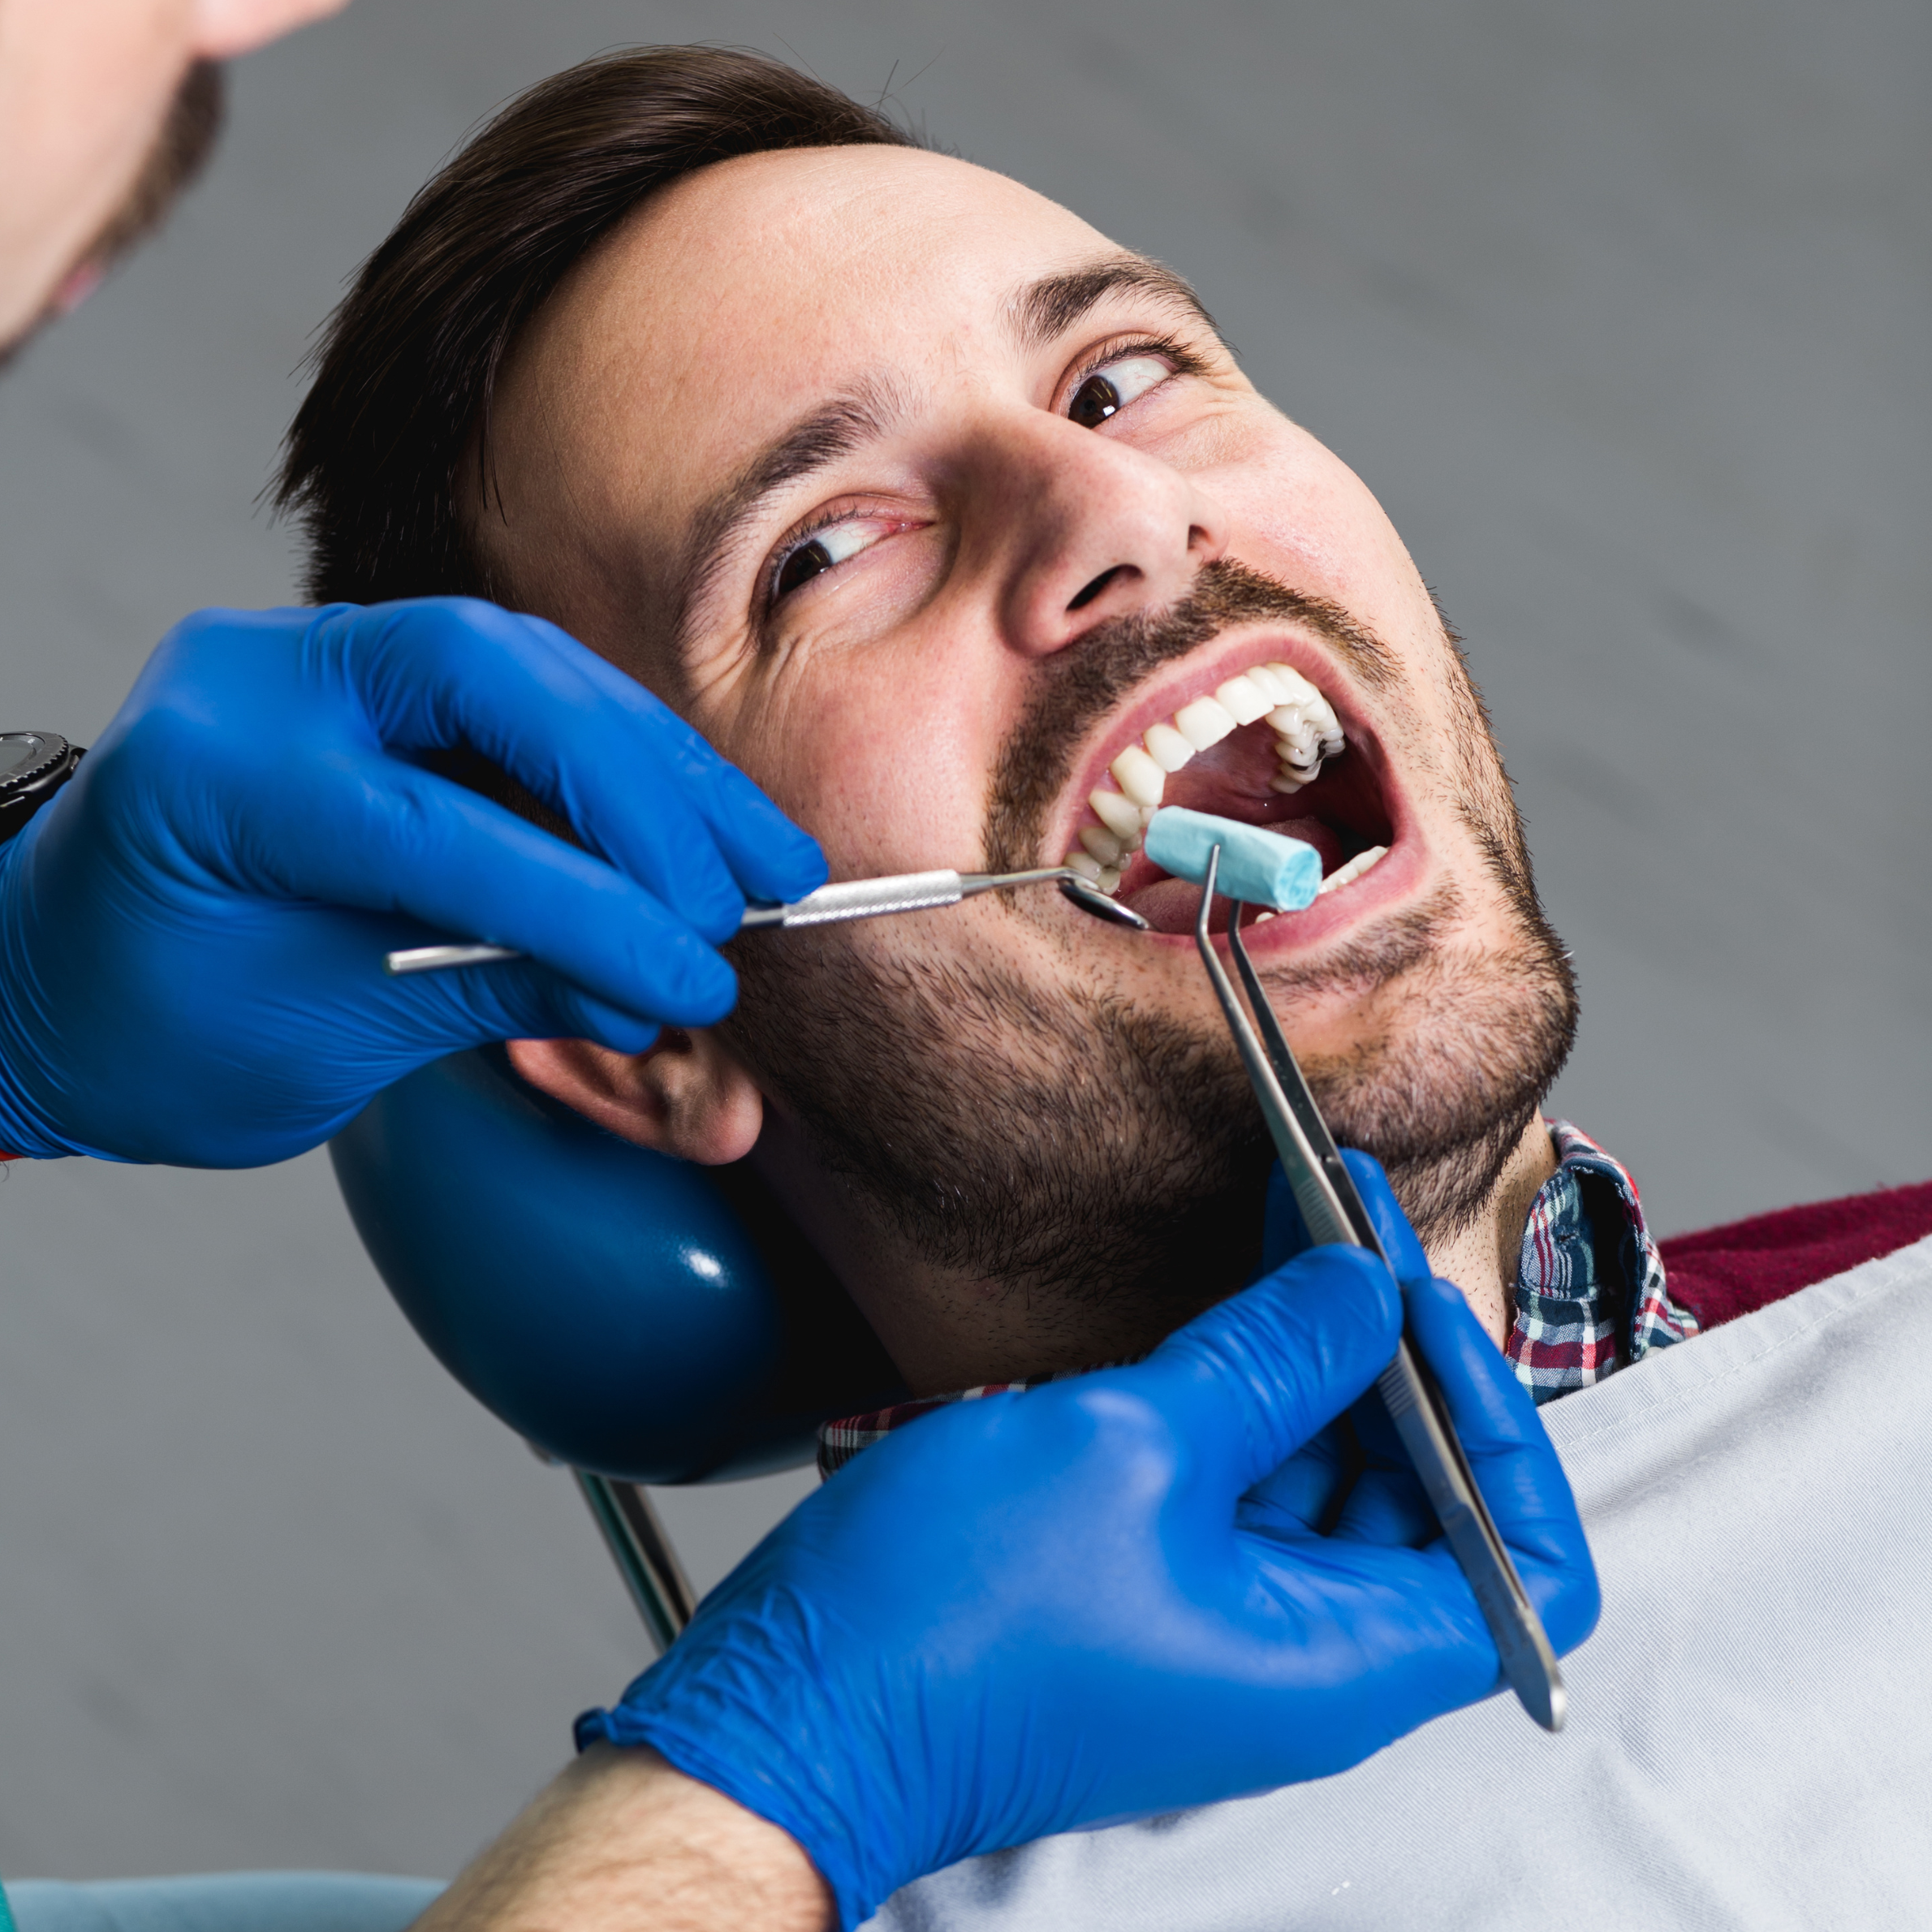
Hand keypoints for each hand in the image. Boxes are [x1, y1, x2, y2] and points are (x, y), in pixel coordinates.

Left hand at [0, 600, 823, 1164]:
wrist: (54, 986)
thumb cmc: (150, 1032)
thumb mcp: (317, 1041)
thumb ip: (489, 994)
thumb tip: (652, 994)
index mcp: (212, 776)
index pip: (437, 828)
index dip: (589, 907)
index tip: (691, 977)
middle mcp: (260, 678)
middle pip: (501, 681)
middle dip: (642, 793)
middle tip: (745, 894)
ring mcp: (315, 657)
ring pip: (531, 668)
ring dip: (660, 766)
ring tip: (763, 859)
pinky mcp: (370, 673)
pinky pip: (524, 690)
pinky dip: (622, 760)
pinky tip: (697, 820)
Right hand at [580, 1160, 1598, 1928]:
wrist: (798, 1711)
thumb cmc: (949, 1621)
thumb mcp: (1129, 1447)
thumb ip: (1268, 1359)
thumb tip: (1360, 1289)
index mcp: (1337, 1658)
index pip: (1528, 1566)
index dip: (1504, 1425)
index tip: (1420, 1307)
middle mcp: (1301, 1656)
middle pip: (1428, 1502)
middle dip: (1399, 1353)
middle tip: (1353, 1225)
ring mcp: (1225, 1624)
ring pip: (1329, 1482)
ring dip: (1317, 1356)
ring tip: (1294, 1230)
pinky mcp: (1155, 1589)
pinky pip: (1243, 1486)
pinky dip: (1246, 1391)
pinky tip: (1222, 1303)